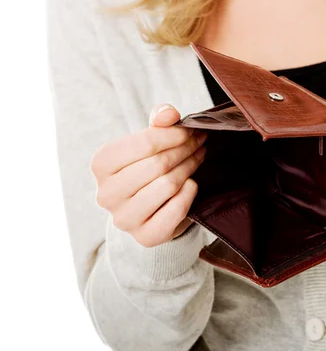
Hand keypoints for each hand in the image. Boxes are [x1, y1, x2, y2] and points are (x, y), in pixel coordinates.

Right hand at [91, 104, 206, 246]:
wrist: (148, 208)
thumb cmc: (147, 166)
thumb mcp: (150, 139)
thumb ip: (160, 120)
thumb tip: (170, 114)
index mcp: (101, 164)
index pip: (145, 143)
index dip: (174, 134)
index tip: (191, 131)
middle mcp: (106, 193)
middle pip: (159, 165)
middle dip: (185, 150)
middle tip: (199, 143)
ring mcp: (124, 218)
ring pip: (168, 186)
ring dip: (189, 169)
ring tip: (197, 159)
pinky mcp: (145, 236)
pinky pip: (176, 211)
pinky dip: (188, 195)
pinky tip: (191, 185)